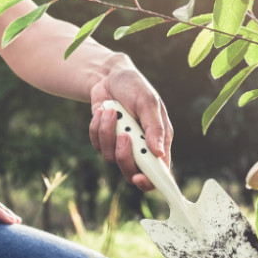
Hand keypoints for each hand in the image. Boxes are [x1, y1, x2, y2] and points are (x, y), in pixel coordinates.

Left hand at [87, 54, 172, 190]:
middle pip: (131, 171)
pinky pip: (97, 145)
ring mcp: (122, 145)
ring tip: (111, 111)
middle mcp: (141, 147)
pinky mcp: (104, 139)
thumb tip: (159, 153)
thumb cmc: (135, 86)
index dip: (150, 181)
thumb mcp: (148, 102)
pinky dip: (97, 127)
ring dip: (108, 132)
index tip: (139, 178)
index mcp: (159, 141)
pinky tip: (103, 111)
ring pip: (110, 157)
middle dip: (124, 156)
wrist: (109, 76)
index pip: (159, 172)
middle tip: (123, 136)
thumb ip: (154, 127)